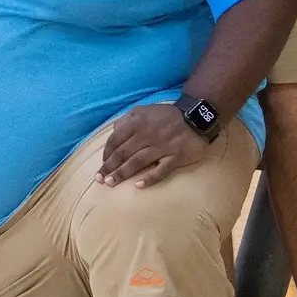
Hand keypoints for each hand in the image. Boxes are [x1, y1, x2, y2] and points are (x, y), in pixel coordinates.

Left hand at [96, 104, 213, 188]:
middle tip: (99, 179)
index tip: (102, 164)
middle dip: (109, 167)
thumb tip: (113, 131)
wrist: (197, 116)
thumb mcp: (144, 110)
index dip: (107, 154)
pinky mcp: (176, 157)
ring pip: (138, 162)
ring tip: (111, 183)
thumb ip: (127, 119)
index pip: (116, 140)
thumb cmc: (166, 116)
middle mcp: (147, 135)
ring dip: (123, 173)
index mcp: (137, 123)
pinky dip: (150, 178)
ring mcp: (162, 147)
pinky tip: (139, 186)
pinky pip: (161, 170)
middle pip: (124, 153)